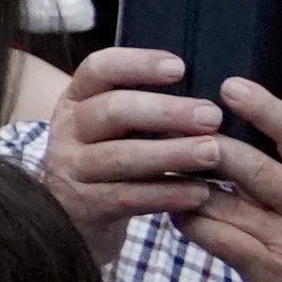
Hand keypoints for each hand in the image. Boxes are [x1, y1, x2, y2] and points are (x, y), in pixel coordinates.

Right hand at [36, 43, 227, 256]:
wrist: (71, 217)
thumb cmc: (108, 159)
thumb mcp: (111, 127)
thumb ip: (145, 106)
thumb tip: (211, 87)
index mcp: (76, 99)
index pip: (98, 69)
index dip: (137, 64)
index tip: (179, 67)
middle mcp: (68, 129)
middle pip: (112, 110)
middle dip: (166, 111)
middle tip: (212, 116)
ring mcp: (72, 168)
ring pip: (122, 156)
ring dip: (171, 153)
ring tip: (213, 152)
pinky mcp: (84, 206)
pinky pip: (128, 197)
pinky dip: (166, 194)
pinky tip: (199, 192)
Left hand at [184, 75, 281, 281]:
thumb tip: (242, 120)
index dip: (264, 108)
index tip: (229, 85)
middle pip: (253, 166)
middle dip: (207, 144)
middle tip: (171, 124)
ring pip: (223, 201)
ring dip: (185, 182)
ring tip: (158, 162)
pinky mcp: (270, 275)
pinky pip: (214, 235)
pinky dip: (187, 219)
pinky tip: (173, 210)